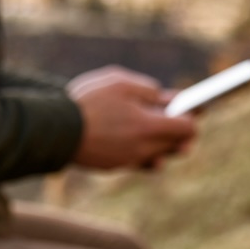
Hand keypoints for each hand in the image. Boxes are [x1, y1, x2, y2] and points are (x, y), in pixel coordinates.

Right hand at [67, 66, 196, 170]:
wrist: (53, 130)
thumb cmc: (87, 102)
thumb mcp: (120, 82)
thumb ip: (147, 90)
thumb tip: (163, 99)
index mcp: (149, 127)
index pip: (188, 128)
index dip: (193, 115)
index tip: (196, 106)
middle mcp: (143, 149)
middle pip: (176, 145)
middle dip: (179, 130)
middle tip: (178, 115)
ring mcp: (127, 160)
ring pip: (157, 154)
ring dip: (160, 141)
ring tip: (154, 126)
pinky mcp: (112, 166)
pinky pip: (136, 158)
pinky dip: (140, 148)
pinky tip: (132, 135)